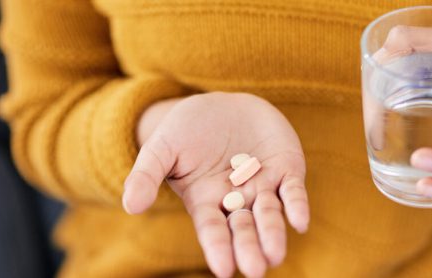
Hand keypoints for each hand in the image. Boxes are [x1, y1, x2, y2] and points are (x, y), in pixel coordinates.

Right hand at [122, 93, 308, 277]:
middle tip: (256, 270)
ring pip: (270, 214)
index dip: (218, 247)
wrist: (222, 105)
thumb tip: (131, 206)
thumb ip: (146, 176)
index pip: (212, 229)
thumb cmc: (187, 129)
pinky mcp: (286, 170)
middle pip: (243, 227)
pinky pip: (293, 191)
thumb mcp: (161, 148)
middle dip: (249, 247)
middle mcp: (237, 199)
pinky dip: (296, 206)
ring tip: (276, 255)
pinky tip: (300, 222)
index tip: (224, 269)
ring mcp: (263, 185)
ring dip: (273, 233)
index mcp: (206, 200)